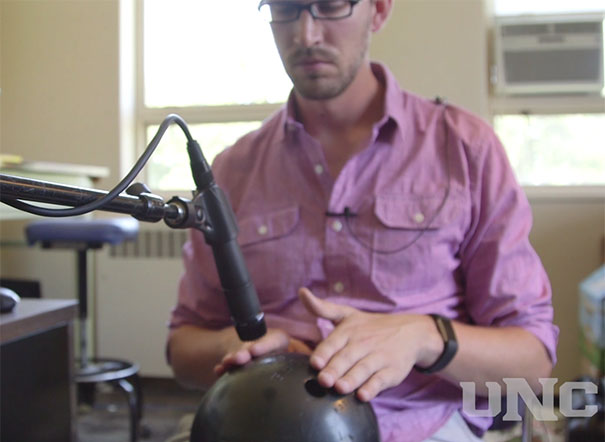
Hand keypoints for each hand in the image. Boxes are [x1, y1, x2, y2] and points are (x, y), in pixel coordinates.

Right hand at [214, 328, 311, 375]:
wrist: (263, 350)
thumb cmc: (285, 353)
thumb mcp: (296, 352)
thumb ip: (303, 356)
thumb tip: (321, 369)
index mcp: (279, 341)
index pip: (273, 341)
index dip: (262, 345)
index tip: (253, 351)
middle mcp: (262, 344)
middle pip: (253, 347)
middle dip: (244, 352)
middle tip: (237, 358)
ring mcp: (248, 351)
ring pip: (240, 353)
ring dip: (233, 358)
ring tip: (225, 364)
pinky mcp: (238, 360)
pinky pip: (230, 363)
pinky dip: (224, 367)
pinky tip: (218, 371)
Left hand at [299, 287, 441, 401]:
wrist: (411, 332)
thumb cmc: (370, 326)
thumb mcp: (347, 314)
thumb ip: (322, 308)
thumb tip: (301, 291)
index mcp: (349, 330)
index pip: (334, 342)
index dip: (324, 353)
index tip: (315, 362)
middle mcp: (363, 342)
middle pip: (347, 357)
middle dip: (334, 369)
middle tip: (323, 380)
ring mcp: (379, 357)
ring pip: (363, 369)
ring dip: (351, 379)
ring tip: (340, 388)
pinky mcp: (392, 371)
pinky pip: (381, 380)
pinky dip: (373, 388)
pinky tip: (363, 395)